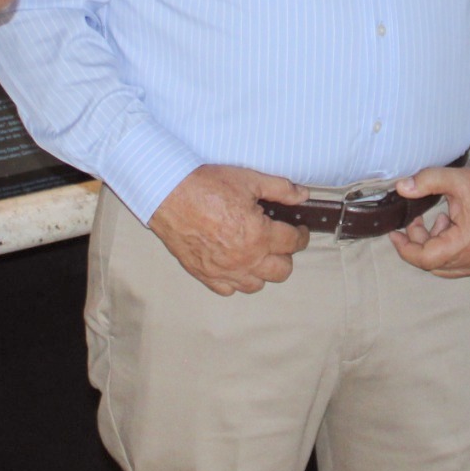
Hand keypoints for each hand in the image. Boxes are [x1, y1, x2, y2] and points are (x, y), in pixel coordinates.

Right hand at [149, 165, 307, 294]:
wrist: (168, 193)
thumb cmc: (205, 186)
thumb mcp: (249, 180)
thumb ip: (280, 189)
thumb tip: (301, 195)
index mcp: (259, 236)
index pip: (293, 243)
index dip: (301, 236)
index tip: (300, 231)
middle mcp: (244, 259)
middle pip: (281, 271)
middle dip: (286, 256)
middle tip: (281, 242)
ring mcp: (224, 270)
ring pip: (256, 285)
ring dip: (263, 271)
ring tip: (259, 254)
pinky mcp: (204, 274)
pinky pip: (228, 290)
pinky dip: (235, 281)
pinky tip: (235, 265)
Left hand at [390, 166, 469, 277]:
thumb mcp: (456, 179)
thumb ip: (426, 181)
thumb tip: (401, 188)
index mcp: (467, 242)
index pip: (425, 258)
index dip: (405, 248)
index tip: (395, 234)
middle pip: (432, 263)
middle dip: (419, 242)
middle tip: (418, 220)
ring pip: (443, 266)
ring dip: (433, 246)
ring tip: (441, 221)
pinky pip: (457, 265)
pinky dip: (447, 250)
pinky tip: (452, 228)